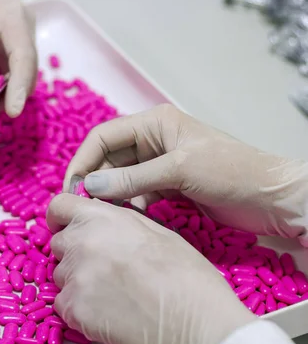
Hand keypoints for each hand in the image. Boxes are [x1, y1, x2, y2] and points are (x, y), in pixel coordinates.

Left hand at [0, 0, 37, 117]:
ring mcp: (15, 47)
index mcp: (12, 15)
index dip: (20, 84)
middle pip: (26, 69)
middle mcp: (20, 29)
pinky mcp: (7, 61)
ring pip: (19, 81)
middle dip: (11, 95)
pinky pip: (8, 85)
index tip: (13, 111)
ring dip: (3, 100)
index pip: (23, 54)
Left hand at [47, 194, 255, 343]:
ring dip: (78, 282)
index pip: (59, 206)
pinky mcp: (72, 309)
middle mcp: (81, 242)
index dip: (61, 217)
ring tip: (112, 293)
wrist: (197, 324)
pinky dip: (79, 309)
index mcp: (101, 218)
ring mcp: (74, 277)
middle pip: (59, 243)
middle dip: (74, 253)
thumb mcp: (157, 231)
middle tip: (103, 268)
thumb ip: (119, 221)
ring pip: (61, 276)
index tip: (66, 227)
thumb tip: (103, 221)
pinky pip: (64, 304)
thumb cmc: (186, 276)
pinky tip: (107, 313)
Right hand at [65, 104, 307, 240]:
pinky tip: (129, 219)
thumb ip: (132, 179)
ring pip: (121, 179)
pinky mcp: (168, 186)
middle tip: (84, 208)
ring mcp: (160, 165)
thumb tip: (90, 187)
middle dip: (95, 182)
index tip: (71, 188)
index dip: (83, 160)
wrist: (271, 197)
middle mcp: (153, 141)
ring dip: (111, 196)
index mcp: (154, 124)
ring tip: (105, 216)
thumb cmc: (231, 171)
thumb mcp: (179, 170)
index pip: (104, 137)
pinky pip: (137, 194)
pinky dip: (130, 206)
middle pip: (109, 159)